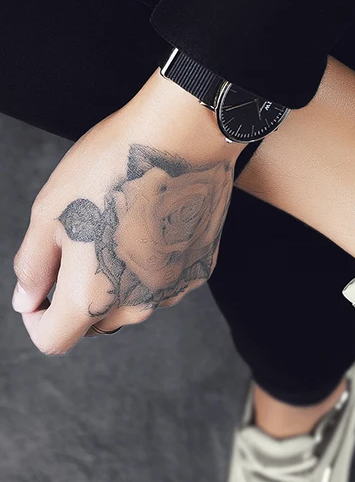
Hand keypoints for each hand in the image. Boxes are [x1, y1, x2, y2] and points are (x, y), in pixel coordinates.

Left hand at [12, 68, 246, 353]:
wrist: (182, 141)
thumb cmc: (110, 168)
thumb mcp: (49, 211)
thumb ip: (34, 266)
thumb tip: (27, 300)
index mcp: (91, 296)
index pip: (54, 341)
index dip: (36, 321)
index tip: (39, 294)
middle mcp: (137, 305)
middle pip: (95, 325)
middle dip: (77, 301)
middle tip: (77, 248)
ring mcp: (173, 291)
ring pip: (133, 304)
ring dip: (117, 284)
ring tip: (117, 230)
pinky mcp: (199, 272)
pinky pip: (165, 284)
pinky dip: (151, 268)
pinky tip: (150, 226)